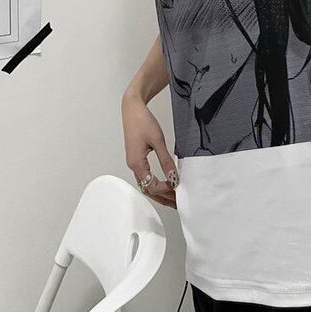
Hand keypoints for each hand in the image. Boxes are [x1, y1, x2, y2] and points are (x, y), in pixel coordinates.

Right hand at [121, 92, 177, 208]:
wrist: (132, 109)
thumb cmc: (142, 121)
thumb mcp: (158, 140)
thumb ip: (166, 160)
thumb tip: (173, 177)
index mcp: (136, 163)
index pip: (151, 186)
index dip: (166, 190)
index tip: (178, 188)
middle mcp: (133, 165)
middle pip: (147, 189)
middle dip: (163, 197)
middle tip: (177, 203)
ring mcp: (133, 162)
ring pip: (145, 184)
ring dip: (159, 192)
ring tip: (173, 197)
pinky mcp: (136, 158)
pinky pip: (145, 176)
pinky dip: (155, 183)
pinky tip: (164, 184)